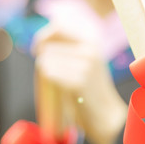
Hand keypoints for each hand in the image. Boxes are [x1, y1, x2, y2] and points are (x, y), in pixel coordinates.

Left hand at [33, 24, 125, 143]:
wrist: (106, 116)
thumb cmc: (89, 91)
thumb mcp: (83, 62)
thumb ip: (66, 50)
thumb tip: (39, 43)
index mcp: (91, 42)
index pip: (57, 27)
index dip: (42, 37)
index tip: (37, 49)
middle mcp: (90, 50)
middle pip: (47, 47)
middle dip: (43, 60)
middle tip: (52, 76)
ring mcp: (85, 65)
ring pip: (45, 61)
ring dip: (45, 73)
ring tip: (58, 84)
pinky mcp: (79, 81)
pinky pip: (49, 74)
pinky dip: (49, 82)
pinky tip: (59, 90)